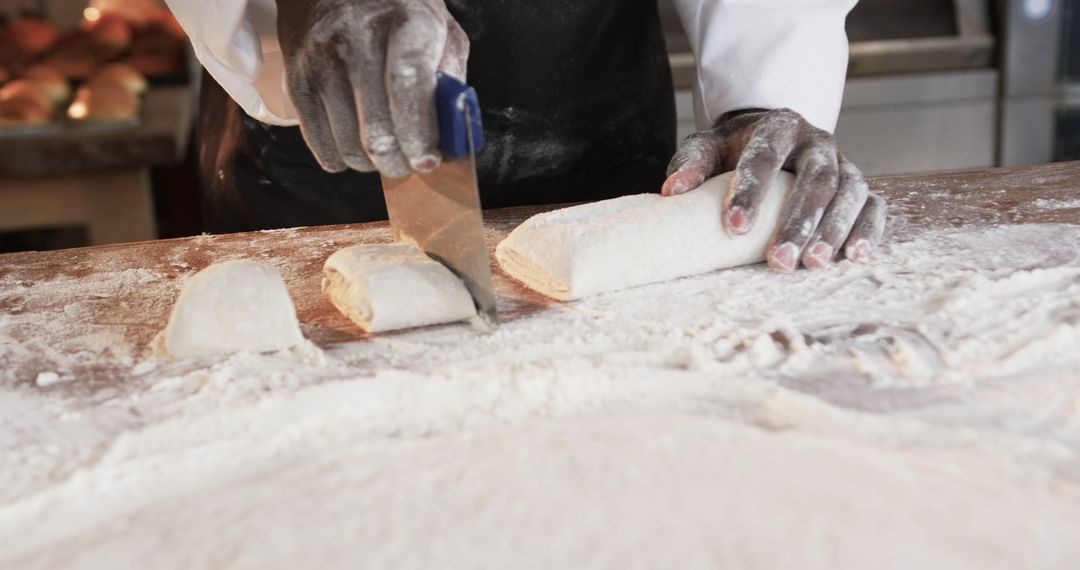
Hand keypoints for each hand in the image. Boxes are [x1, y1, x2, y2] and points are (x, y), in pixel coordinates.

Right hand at [277, 0, 468, 176]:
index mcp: (406, 23)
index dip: (419, 133)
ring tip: (384, 149)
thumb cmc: (398, 12)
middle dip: (399, 162)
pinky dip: (343, 158)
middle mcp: (358, 39)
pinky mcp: (297, 80)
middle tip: (409, 163)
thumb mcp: (440, 30)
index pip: (408, 84)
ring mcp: (321, 60)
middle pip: (377, 130)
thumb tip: (451, 138)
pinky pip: (321, 145)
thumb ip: (450, 81)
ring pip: (350, 147)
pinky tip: (356, 143)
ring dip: (372, 163)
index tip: (428, 161)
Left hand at [662, 109, 886, 270]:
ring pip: (849, 193)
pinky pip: (873, 206)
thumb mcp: (709, 146)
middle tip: (778, 261)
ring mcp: (843, 163)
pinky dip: (868, 231)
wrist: (772, 137)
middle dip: (798, 222)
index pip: (766, 157)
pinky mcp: (859, 185)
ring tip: (812, 265)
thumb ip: (692, 163)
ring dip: (833, 231)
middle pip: (816, 179)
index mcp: (779, 126)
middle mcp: (818, 142)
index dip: (751, 192)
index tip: (734, 227)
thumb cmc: (735, 149)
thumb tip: (672, 192)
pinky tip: (856, 257)